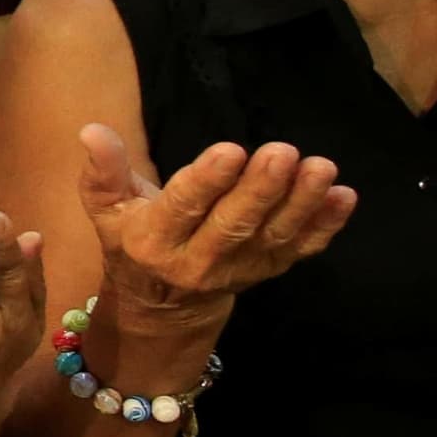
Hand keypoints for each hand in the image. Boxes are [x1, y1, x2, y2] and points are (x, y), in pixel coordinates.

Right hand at [76, 126, 355, 331]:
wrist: (164, 305)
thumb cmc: (133, 240)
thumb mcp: (107, 209)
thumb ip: (103, 171)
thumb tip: (93, 131)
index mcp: (153, 241)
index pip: (182, 209)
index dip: (206, 182)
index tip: (231, 150)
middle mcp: (198, 261)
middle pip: (233, 224)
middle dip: (261, 189)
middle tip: (283, 152)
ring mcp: (240, 268)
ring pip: (273, 236)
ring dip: (301, 202)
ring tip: (322, 168)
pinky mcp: (270, 270)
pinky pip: (301, 249)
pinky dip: (326, 225)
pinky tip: (344, 196)